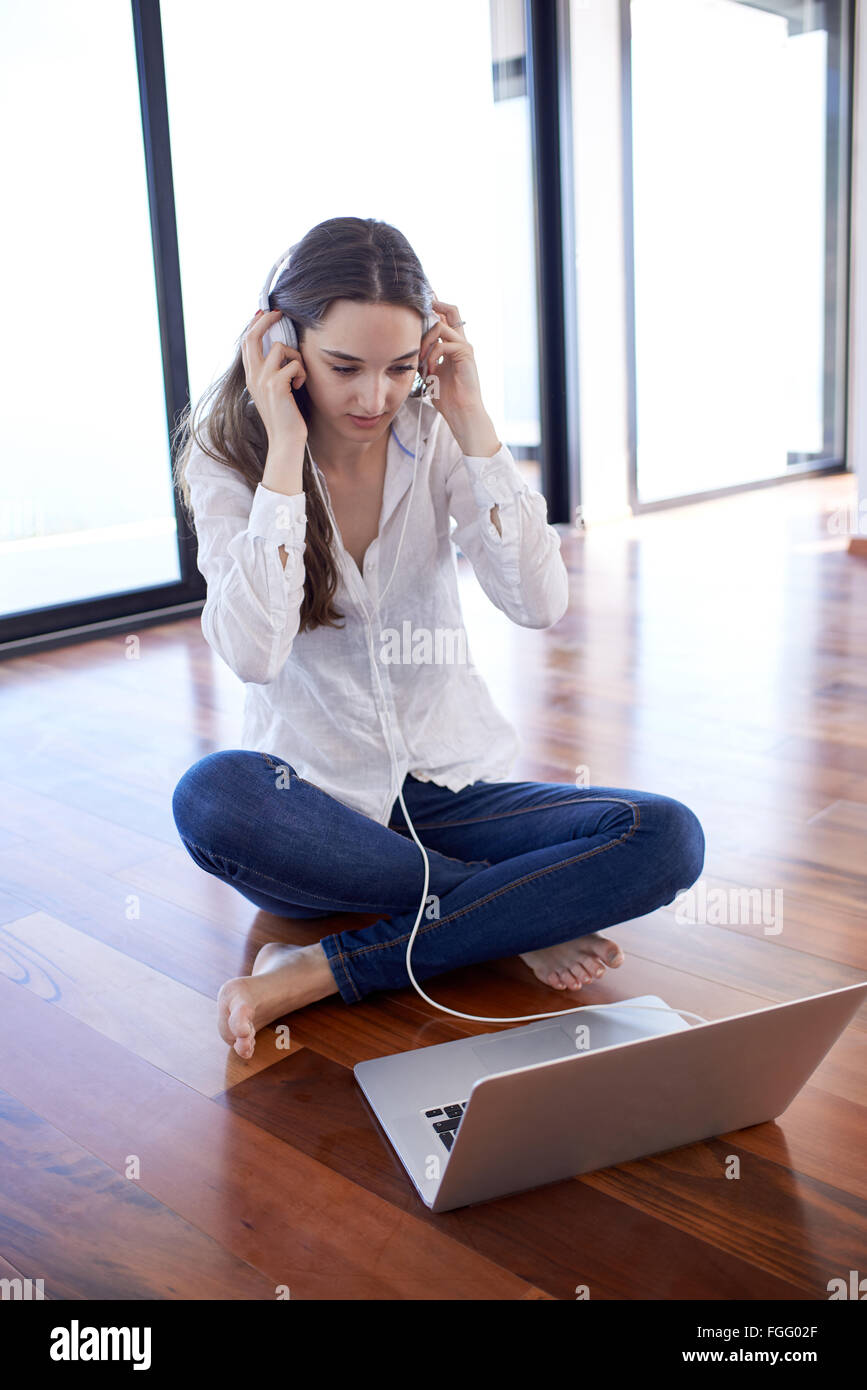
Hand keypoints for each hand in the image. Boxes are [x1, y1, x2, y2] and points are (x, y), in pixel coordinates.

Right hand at [242, 309, 307, 448]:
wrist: (285, 441)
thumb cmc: (285, 417)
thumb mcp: (274, 392)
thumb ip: (272, 372)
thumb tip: (280, 350)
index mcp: (251, 376)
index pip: (247, 342)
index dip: (255, 325)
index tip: (265, 313)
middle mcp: (253, 376)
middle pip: (253, 336)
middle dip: (267, 321)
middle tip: (279, 312)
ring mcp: (263, 380)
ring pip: (281, 348)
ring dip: (296, 358)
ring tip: (298, 376)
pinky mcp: (276, 385)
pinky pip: (294, 364)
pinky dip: (302, 373)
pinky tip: (300, 387)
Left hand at [419, 297, 484, 420]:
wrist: (461, 412)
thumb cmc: (446, 396)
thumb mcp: (429, 371)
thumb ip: (423, 356)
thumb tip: (408, 346)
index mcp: (452, 344)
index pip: (445, 318)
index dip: (434, 306)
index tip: (419, 301)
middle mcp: (460, 342)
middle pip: (451, 310)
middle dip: (434, 305)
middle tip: (418, 308)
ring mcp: (464, 346)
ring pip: (441, 327)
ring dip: (425, 340)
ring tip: (420, 358)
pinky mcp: (466, 354)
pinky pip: (443, 344)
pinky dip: (432, 356)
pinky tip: (430, 371)